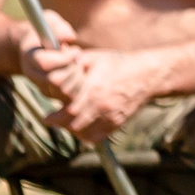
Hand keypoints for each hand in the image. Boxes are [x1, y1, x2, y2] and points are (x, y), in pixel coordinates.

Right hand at [18, 19, 82, 96]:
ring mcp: (42, 87)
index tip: (75, 49)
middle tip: (79, 59)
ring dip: (79, 78)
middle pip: (56, 81)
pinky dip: (81, 87)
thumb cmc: (48, 31)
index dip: (65, 58)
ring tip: (79, 65)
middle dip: (74, 69)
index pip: (46, 64)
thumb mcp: (51, 22)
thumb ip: (59, 28)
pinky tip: (80, 74)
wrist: (38, 47)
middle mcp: (32, 75)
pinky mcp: (53, 95)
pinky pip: (70, 98)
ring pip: (65, 91)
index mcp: (29, 57)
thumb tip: (70, 37)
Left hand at [40, 46, 163, 142]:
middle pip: (75, 125)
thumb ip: (75, 64)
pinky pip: (99, 136)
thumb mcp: (96, 58)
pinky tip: (83, 127)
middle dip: (61, 125)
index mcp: (94, 89)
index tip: (47, 118)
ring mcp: (111, 116)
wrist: (147, 75)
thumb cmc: (120, 64)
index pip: (69, 111)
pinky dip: (88, 135)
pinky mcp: (118, 122)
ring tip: (67, 124)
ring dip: (73, 130)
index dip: (55, 118)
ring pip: (85, 133)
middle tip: (54, 121)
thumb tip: (56, 66)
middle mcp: (102, 105)